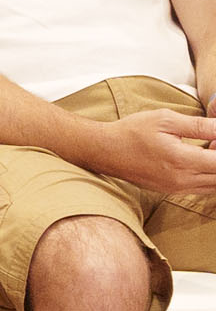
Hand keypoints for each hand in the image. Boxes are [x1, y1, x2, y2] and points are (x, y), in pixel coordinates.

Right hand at [89, 109, 215, 198]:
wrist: (104, 150)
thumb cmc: (132, 132)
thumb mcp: (165, 119)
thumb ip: (199, 125)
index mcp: (182, 160)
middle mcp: (181, 180)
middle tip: (213, 140)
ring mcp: (176, 188)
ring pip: (214, 186)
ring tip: (209, 148)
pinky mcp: (171, 191)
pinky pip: (202, 188)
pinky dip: (209, 176)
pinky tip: (199, 158)